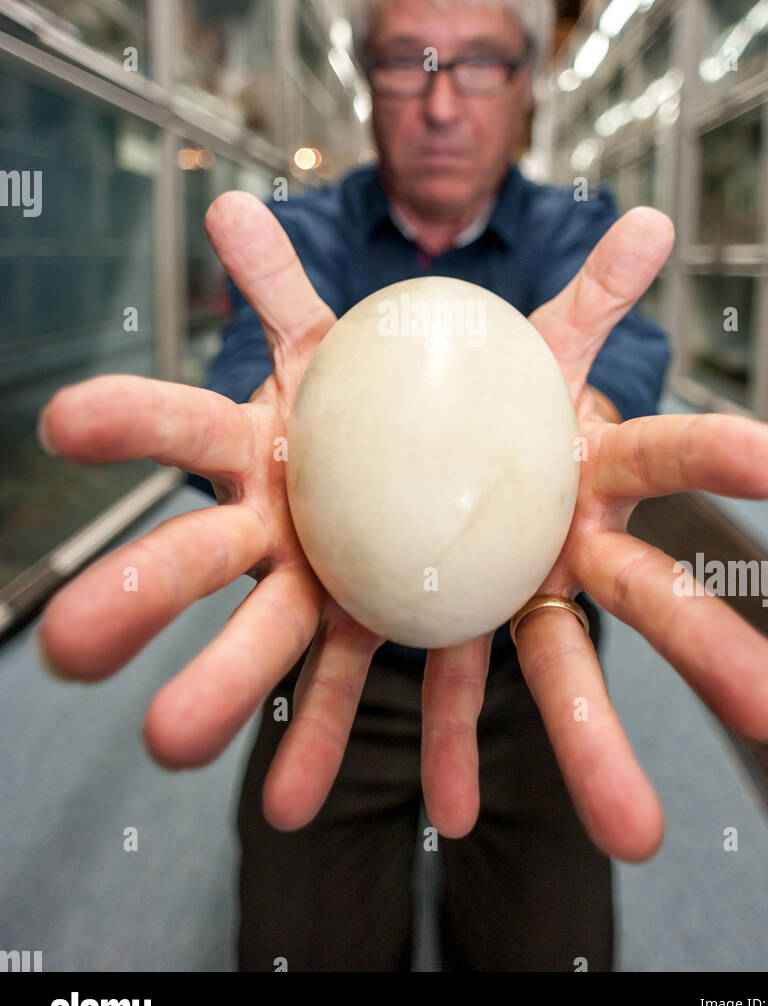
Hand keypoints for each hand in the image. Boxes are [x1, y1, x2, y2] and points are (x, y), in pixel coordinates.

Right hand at [36, 192, 390, 830]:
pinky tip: (292, 803)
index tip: (63, 422)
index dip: (128, 418)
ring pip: (258, 634)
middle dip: (134, 593)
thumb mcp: (369, 330)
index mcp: (265, 436)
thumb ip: (298, 284)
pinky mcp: (365, 626)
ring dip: (217, 687)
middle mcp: (268, 516)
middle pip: (191, 552)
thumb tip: (225, 202)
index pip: (184, 421)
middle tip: (66, 648)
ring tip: (171, 744)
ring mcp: (311, 579)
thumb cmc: (408, 385)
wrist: (466, 447)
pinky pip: (348, 687)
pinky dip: (323, 743)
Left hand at [420, 207, 767, 859]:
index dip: (718, 454)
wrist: (402, 431)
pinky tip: (451, 814)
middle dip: (705, 643)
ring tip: (636, 832)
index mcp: (584, 454)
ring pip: (558, 667)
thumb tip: (658, 219)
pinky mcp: (449, 622)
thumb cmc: (466, 381)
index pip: (665, 451)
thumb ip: (576, 287)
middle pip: (646, 590)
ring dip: (591, 744)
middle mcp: (570, 534)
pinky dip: (448, 749)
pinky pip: (447, 689)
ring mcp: (515, 588)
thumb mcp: (504, 330)